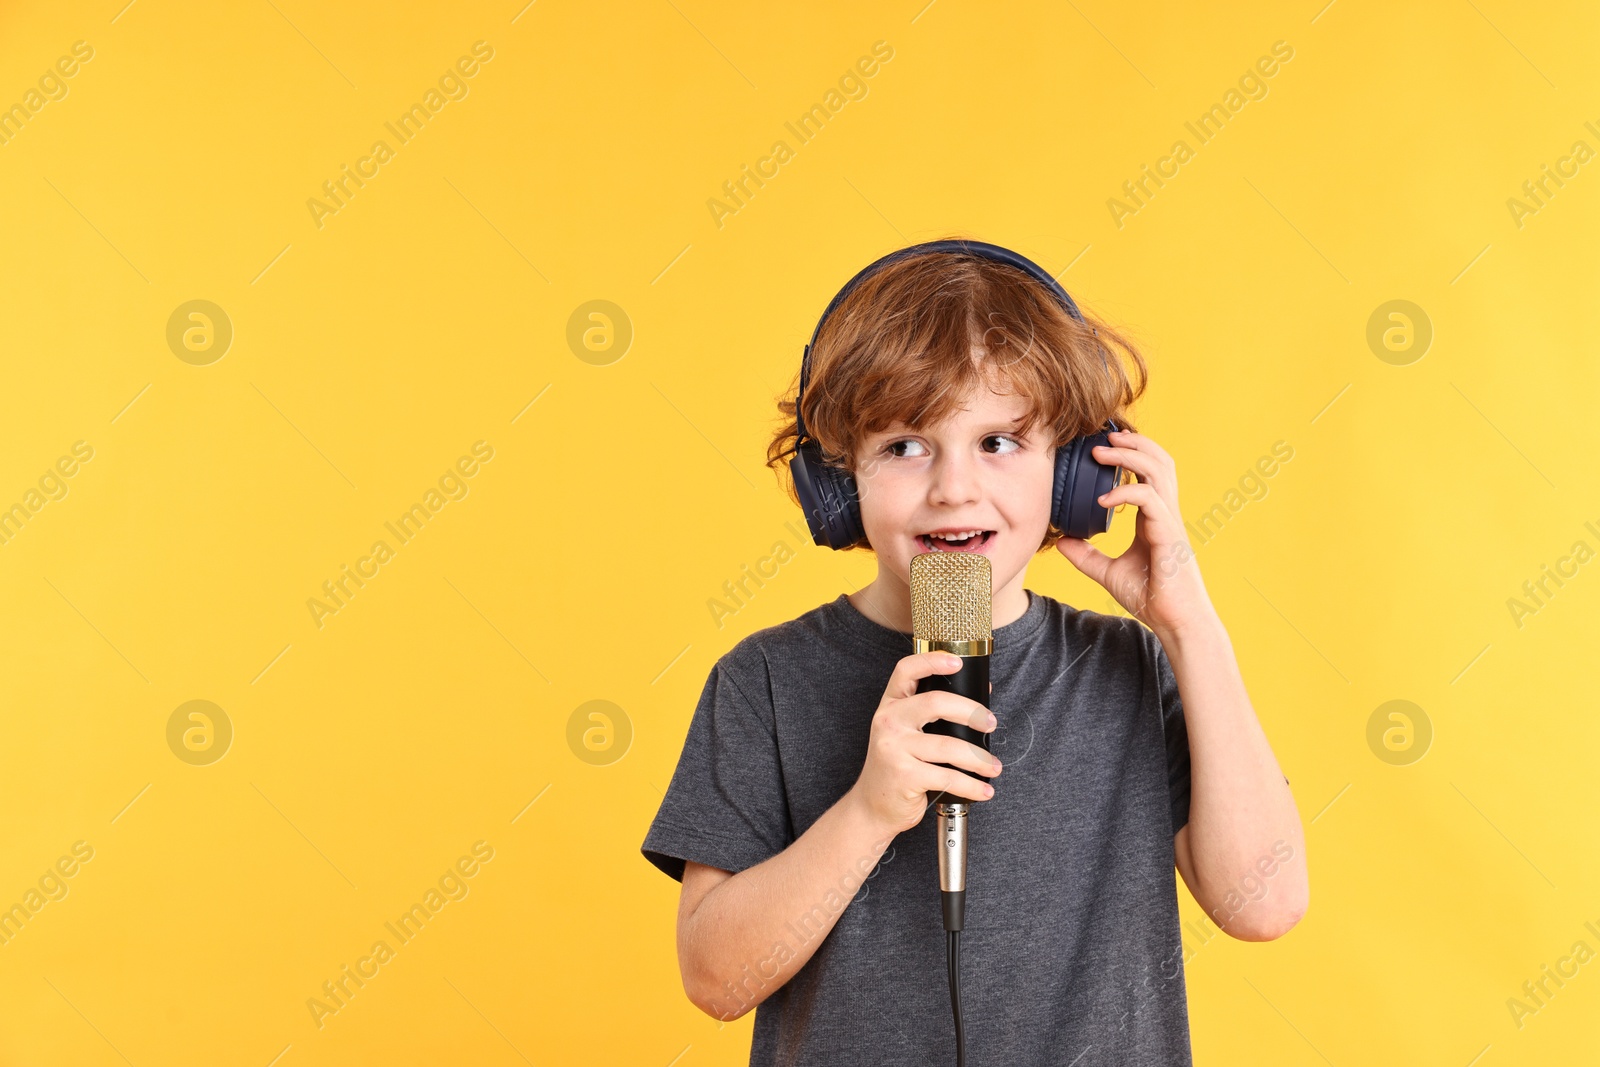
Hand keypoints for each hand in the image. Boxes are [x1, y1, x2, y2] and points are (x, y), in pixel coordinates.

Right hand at [847, 651, 999, 837]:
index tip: (958, 661)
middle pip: (936, 702)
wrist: (872, 807)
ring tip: (993, 766)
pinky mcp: (904, 775)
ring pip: (949, 746)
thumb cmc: (897, 767)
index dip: (932, 661)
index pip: (906, 670)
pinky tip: (983, 790)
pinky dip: (972, 786)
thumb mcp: (907, 734)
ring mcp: (894, 748)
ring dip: (979, 758)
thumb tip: (983, 691)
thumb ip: (937, 714)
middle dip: (972, 712)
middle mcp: (888, 721)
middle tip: (990, 724)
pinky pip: (948, 776)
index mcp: (891, 705)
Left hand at [1055, 429, 1215, 637]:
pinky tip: (1102, 500)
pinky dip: (1125, 494)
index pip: (1148, 473)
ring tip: (1101, 451)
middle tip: (1103, 435)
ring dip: (1130, 456)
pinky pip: (1150, 499)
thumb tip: (1060, 542)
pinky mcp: (1170, 535)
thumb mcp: (1108, 573)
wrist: (1174, 623)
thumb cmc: (1151, 598)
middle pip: (1160, 461)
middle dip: (1134, 443)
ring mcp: (1170, 522)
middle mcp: (1165, 514)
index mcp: (1154, 518)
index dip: (1130, 454)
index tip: (1101, 447)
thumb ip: (1086, 556)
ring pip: (1160, 471)